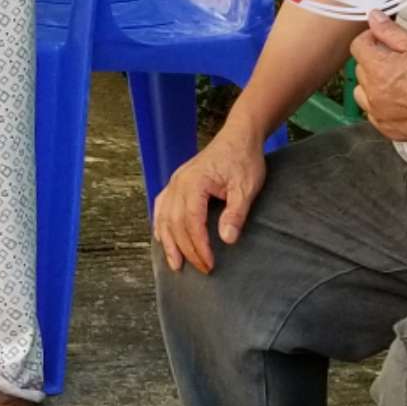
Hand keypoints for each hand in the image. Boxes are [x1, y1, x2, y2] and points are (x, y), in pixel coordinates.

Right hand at [153, 121, 269, 273]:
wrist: (239, 136)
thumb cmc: (244, 160)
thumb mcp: (246, 187)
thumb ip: (236, 213)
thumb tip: (227, 239)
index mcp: (194, 183)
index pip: (191, 221)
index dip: (198, 246)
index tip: (209, 263)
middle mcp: (178, 183)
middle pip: (175, 223)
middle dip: (187, 249)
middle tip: (202, 268)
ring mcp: (175, 182)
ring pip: (164, 217)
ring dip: (168, 242)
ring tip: (175, 264)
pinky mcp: (177, 183)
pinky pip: (161, 207)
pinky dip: (160, 225)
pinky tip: (162, 238)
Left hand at [349, 13, 406, 142]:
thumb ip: (390, 31)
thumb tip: (372, 17)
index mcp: (378, 70)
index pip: (358, 47)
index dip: (370, 38)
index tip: (383, 38)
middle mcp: (374, 95)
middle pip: (361, 70)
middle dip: (374, 60)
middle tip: (398, 59)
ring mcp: (381, 116)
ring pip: (364, 94)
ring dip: (374, 85)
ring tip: (398, 81)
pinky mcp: (391, 131)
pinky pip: (375, 115)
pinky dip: (382, 106)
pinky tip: (401, 100)